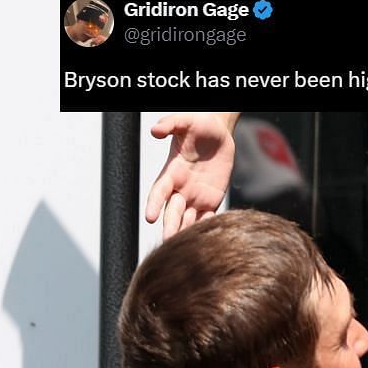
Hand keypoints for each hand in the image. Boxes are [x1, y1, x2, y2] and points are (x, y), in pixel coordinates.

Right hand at [145, 113, 235, 237]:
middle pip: (171, 210)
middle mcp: (180, 188)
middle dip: (169, 224)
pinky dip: (204, 227)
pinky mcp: (210, 201)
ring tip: (184, 246)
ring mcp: (194, 197)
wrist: (218, 134)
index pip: (159, 191)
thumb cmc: (199, 126)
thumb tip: (155, 129)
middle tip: (167, 240)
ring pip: (186, 218)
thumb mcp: (186, 122)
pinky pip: (206, 217)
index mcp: (171, 172)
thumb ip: (171, 124)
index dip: (153, 203)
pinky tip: (206, 238)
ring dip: (184, 231)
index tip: (148, 216)